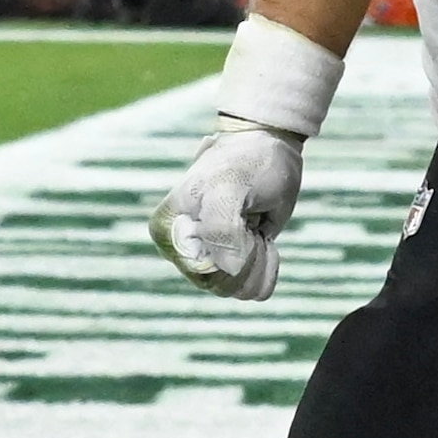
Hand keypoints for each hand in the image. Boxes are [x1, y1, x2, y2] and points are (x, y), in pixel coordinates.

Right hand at [150, 121, 305, 299]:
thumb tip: (227, 269)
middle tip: (249, 219)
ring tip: (254, 224)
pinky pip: (255, 289)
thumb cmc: (246, 163)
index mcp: (169, 232)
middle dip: (249, 256)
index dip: (233, 252)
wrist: (268, 146)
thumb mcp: (229, 188)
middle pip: (222, 286)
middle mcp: (184, 252)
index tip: (239, 219)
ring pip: (240, 291)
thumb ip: (220, 230)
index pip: (205, 271)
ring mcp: (209, 260)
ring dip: (260, 259)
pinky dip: (268, 265)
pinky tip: (261, 235)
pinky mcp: (233, 265)